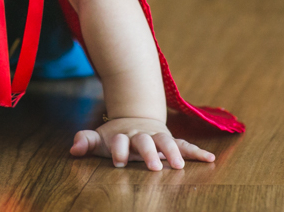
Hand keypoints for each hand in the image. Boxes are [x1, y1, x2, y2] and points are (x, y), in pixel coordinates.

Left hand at [69, 117, 214, 170]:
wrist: (136, 117)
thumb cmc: (116, 136)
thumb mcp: (100, 138)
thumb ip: (87, 140)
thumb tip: (73, 149)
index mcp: (124, 135)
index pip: (119, 141)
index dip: (118, 149)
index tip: (118, 161)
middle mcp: (142, 134)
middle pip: (145, 141)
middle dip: (148, 152)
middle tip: (154, 167)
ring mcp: (158, 137)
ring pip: (166, 141)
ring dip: (173, 152)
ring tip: (180, 165)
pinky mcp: (171, 141)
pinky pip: (185, 145)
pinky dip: (197, 151)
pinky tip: (210, 158)